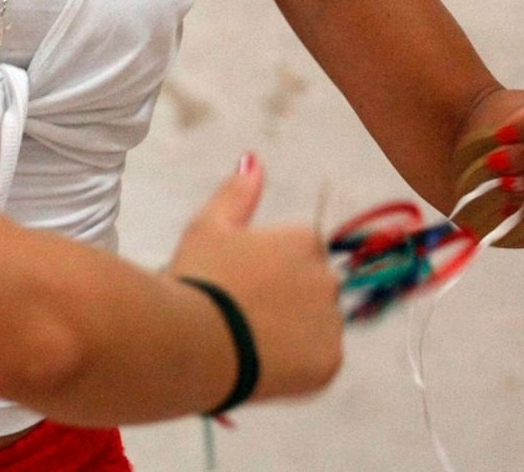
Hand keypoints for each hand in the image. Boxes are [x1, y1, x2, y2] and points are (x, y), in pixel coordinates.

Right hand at [167, 154, 343, 399]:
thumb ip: (237, 193)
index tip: (239, 283)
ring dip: (294, 331)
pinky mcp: (328, 364)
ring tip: (248, 342)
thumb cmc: (199, 278)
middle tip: (242, 314)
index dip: (267, 270)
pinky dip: (297, 364)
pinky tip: (262, 362)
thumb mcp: (208, 226)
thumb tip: (254, 159)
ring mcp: (331, 323)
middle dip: (286, 298)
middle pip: (312, 288)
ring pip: (317, 325)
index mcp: (305, 239)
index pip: (299, 253)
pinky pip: (318, 361)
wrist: (192, 343)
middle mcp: (328, 277)